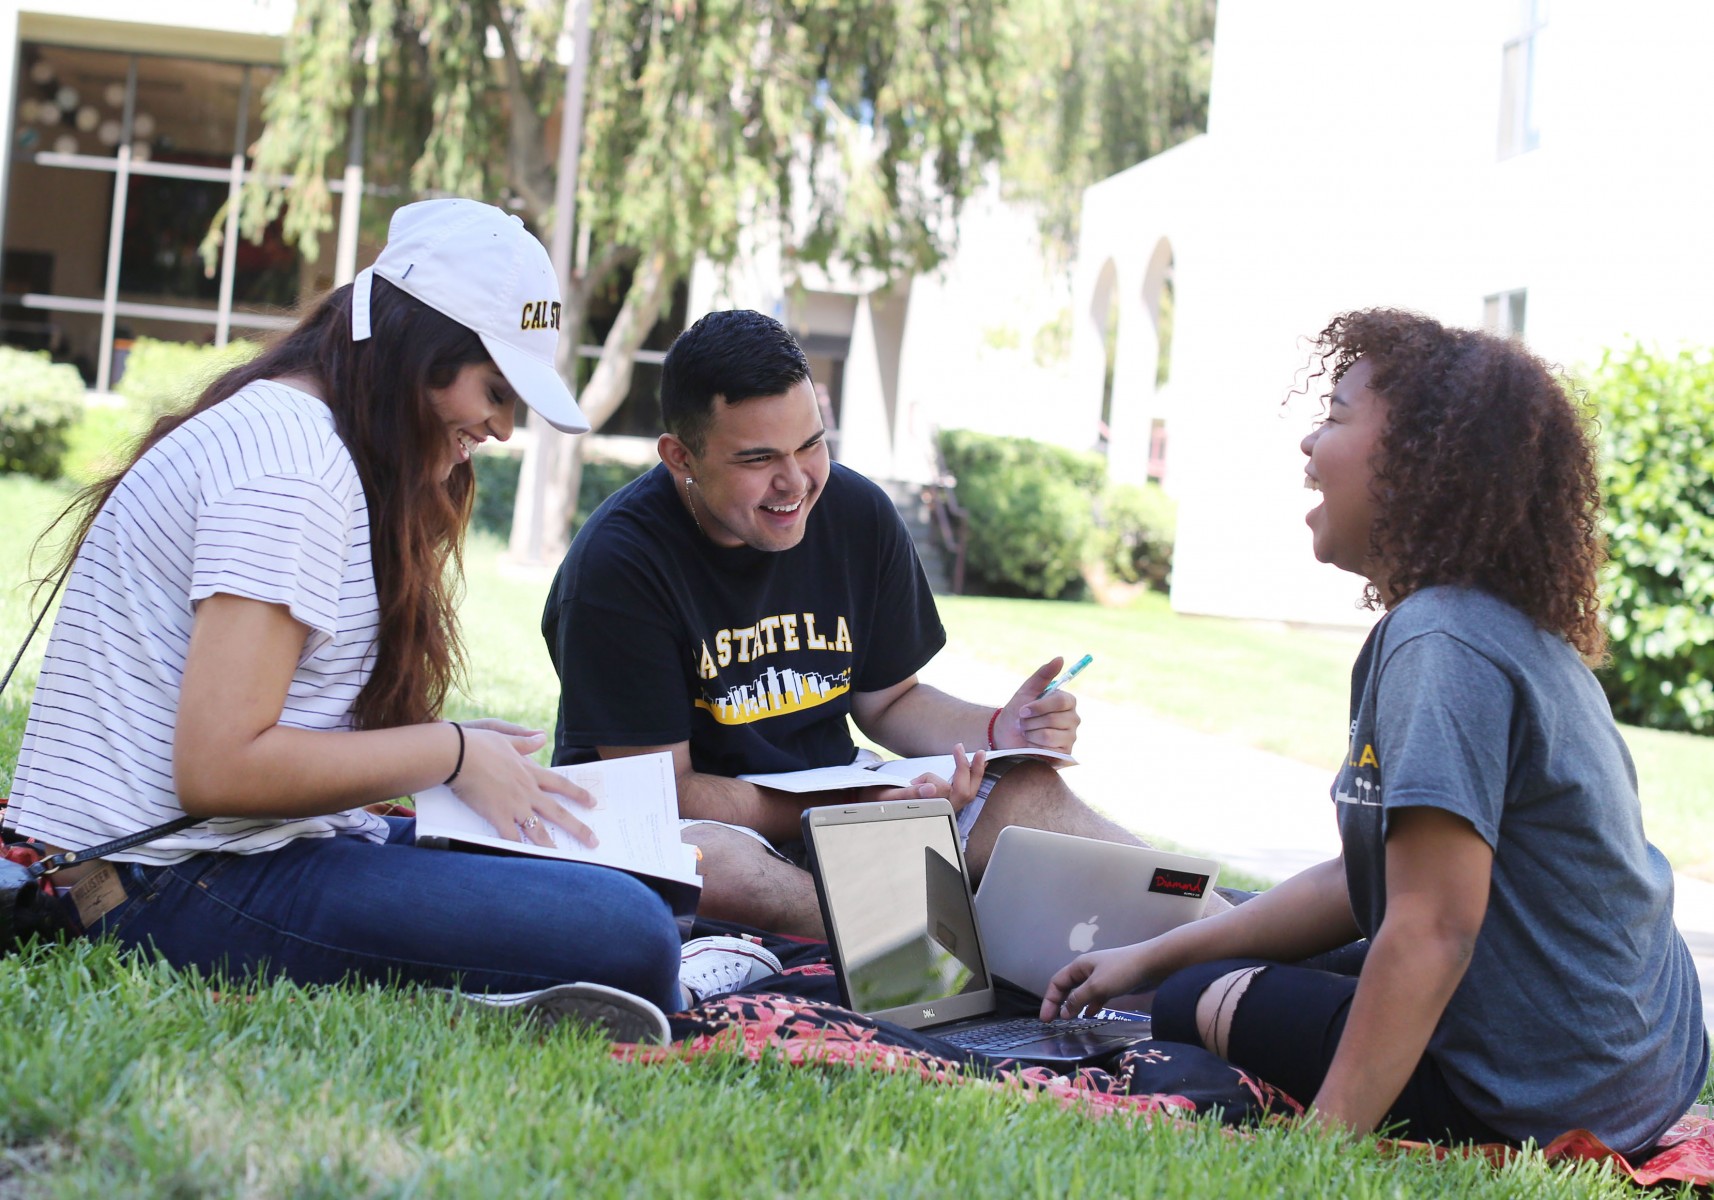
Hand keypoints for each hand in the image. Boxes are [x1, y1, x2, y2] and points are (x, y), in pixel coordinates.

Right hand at [446, 722, 598, 847]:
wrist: (459, 754)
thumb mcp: (506, 738)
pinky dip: (519, 850)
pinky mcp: (497, 815)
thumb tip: (542, 736)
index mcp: (530, 773)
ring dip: (552, 846)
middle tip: (593, 841)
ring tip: (565, 858)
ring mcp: (514, 805)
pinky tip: (526, 861)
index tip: (592, 802)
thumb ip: (525, 741)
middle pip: (558, 812)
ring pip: (539, 830)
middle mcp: (527, 791)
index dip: (578, 794)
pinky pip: (512, 837)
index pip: (560, 785)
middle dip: (578, 827)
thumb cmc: (479, 744)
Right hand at [871, 743, 988, 810]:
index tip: (957, 747)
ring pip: (968, 793)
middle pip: (966, 793)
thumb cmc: (883, 801)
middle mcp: (941, 811)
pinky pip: (965, 791)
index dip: (953, 770)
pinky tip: (975, 766)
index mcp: (929, 809)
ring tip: (978, 754)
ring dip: (975, 773)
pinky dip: (972, 777)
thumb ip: (911, 793)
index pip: (947, 789)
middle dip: (973, 770)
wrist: (877, 808)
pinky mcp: (947, 803)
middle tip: (981, 751)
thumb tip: (931, 788)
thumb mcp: (892, 796)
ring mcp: (946, 808)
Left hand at [993, 658, 1078, 753]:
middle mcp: (1073, 719)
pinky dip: (1033, 746)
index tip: (1023, 710)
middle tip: (1024, 722)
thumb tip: (1060, 658)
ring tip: (1027, 732)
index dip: (1040, 706)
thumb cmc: (1018, 711)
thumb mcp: (1027, 690)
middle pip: (1053, 719)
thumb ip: (1043, 674)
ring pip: (1048, 735)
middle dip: (1030, 721)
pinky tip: (1032, 745)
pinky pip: (1047, 749)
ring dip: (1030, 733)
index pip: (1061, 701)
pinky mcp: (1064, 754)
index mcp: (1067, 701)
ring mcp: (1070, 737)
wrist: (1006, 735)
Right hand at [1038, 943, 1155, 1021]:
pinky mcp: (1112, 985)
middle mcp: (1087, 971)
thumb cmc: (1122, 972)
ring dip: (1074, 1006)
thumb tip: (1063, 1013)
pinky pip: (1095, 996)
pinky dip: (1090, 1005)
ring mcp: (1100, 977)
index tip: (1045, 1019)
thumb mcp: (1096, 987)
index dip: (1049, 1001)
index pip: (1057, 982)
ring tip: (1069, 1021)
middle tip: (1052, 1022)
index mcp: (1079, 966)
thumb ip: (1078, 1000)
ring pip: (1081, 993)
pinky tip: (1089, 1015)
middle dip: (1058, 1003)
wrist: (1153, 964)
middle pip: (1067, 987)